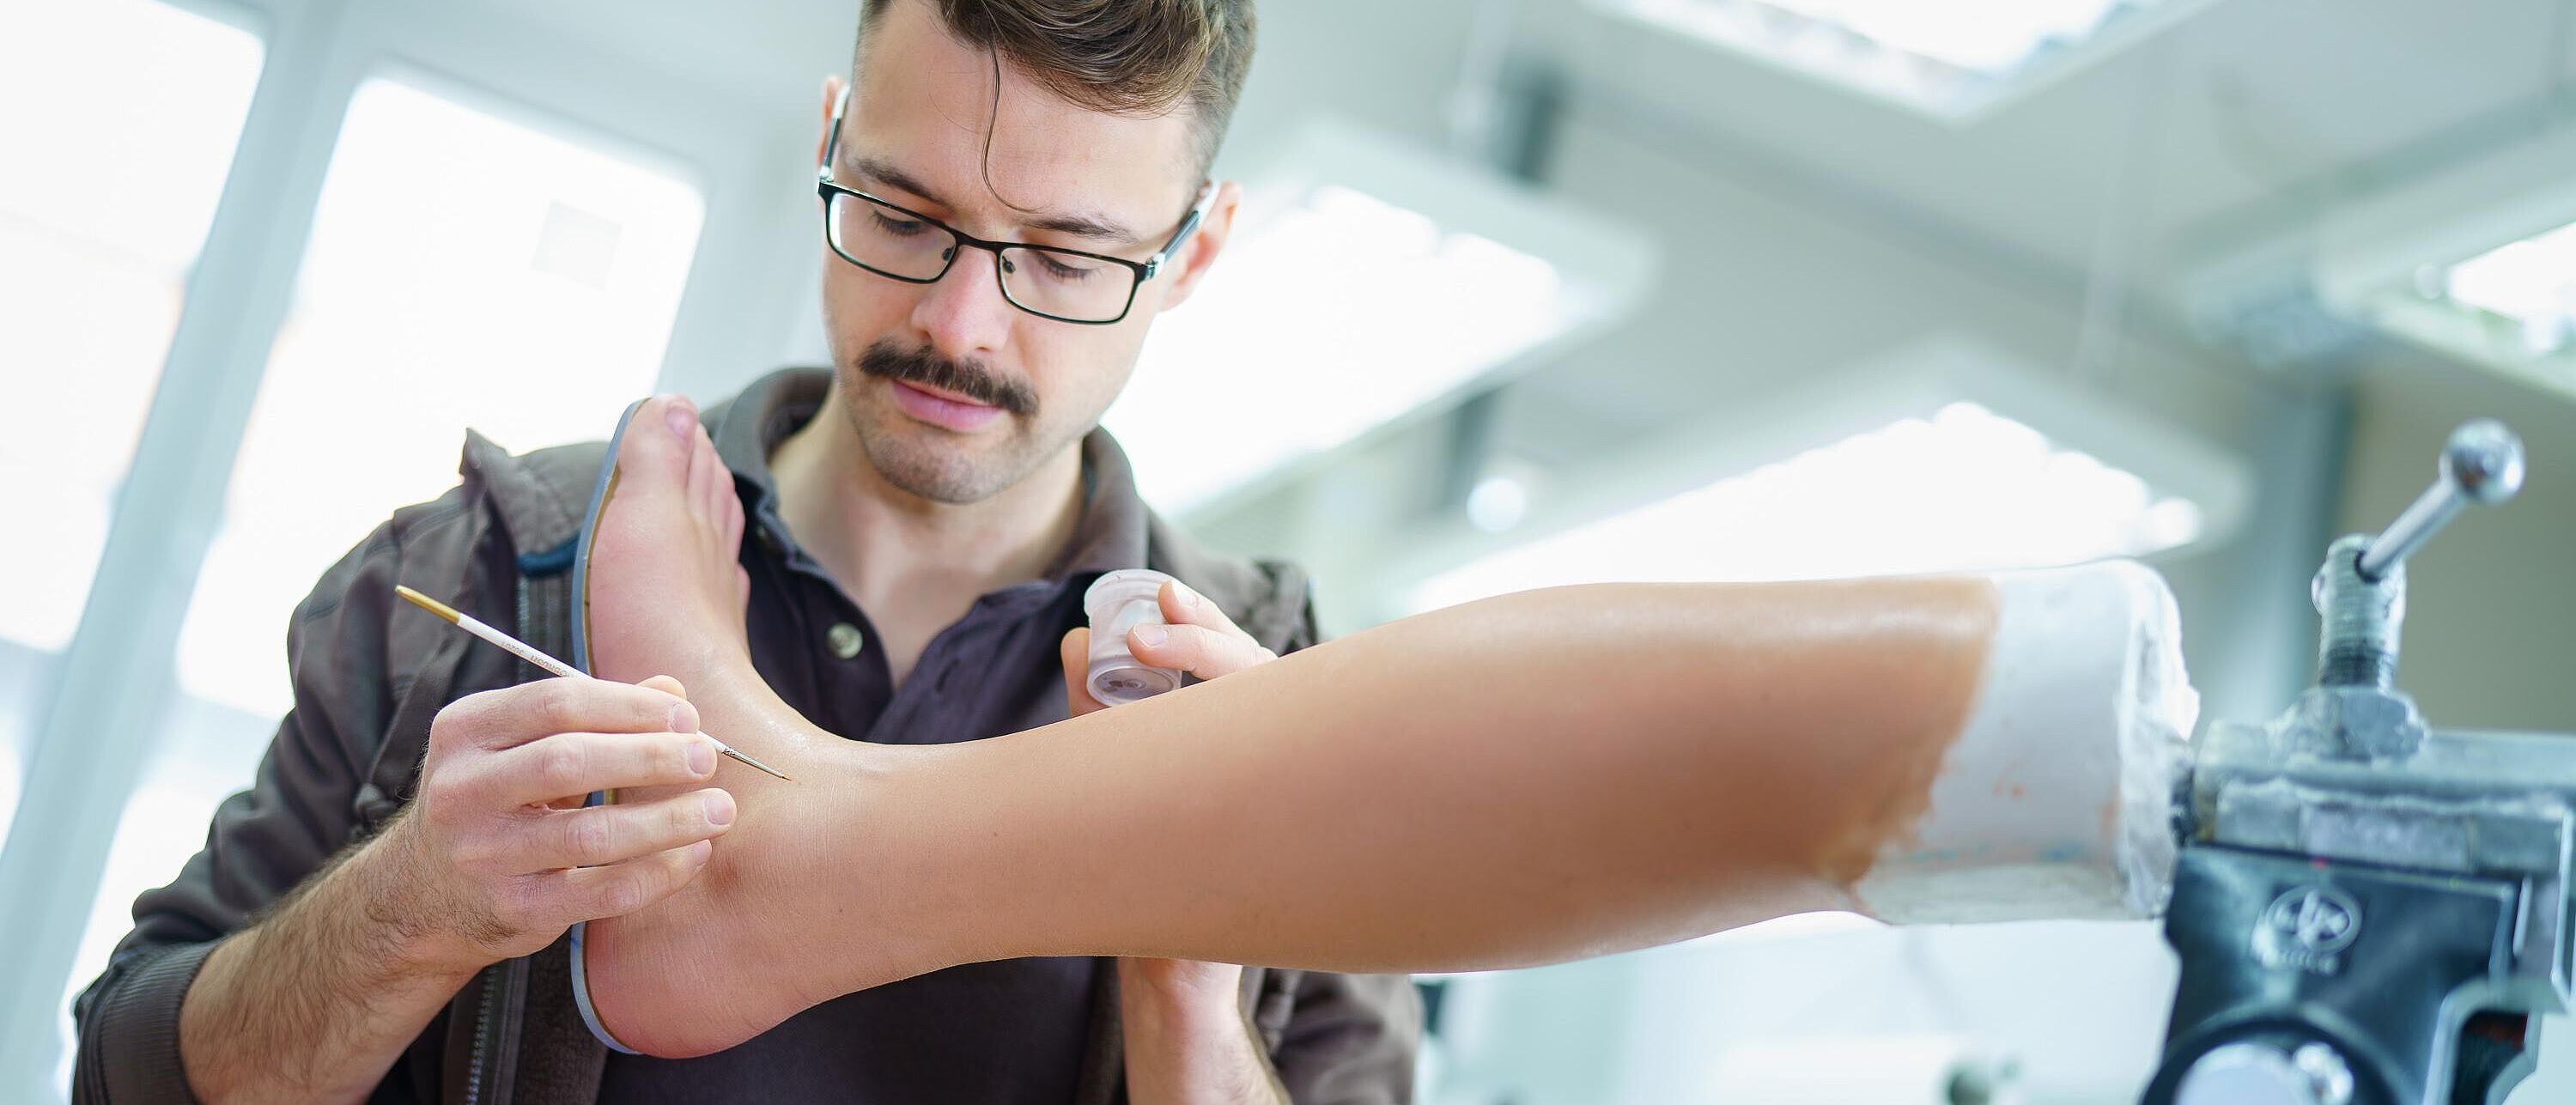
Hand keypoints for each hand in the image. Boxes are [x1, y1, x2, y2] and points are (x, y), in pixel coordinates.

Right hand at [373, 674, 734, 974]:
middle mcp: (464, 790)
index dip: (630, 706)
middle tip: (706, 758)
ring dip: (668, 820)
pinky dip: (657, 873)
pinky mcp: (513, 909)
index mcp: (466, 730)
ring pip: (592, 834)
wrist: (422, 895)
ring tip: (720, 809)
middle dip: (650, 757)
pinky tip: (694, 855)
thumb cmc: (496, 801)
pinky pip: (601, 892)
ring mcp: (484, 854)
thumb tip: (672, 690)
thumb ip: (596, 715)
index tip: (685, 715)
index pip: (557, 702)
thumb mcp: (523, 745)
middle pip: (569, 761)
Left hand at [1061, 580, 1286, 1102]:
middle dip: (1207, 636)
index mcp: (1246, 739)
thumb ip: (1102, 712)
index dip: (1203, 624)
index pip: (1237, 663)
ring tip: (1144, 645)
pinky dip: (1228, 729)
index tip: (1160, 594)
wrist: (1169, 971)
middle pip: (1260, 675)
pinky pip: (1264, 772)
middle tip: (1155, 613)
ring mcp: (1280, 798)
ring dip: (1209, 668)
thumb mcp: (1125, 773)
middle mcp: (1273, 761)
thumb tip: (1078, 638)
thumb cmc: (1152, 869)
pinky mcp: (1272, 842)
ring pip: (1267, 709)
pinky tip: (1175, 711)